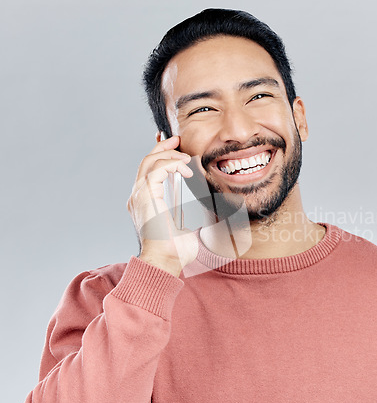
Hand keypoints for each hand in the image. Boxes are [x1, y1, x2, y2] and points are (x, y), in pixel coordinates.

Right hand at [127, 135, 198, 276]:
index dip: (160, 156)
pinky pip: (155, 169)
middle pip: (146, 162)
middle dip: (162, 147)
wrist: (165, 262)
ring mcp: (139, 196)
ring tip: (186, 157)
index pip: (149, 172)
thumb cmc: (175, 252)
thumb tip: (211, 218)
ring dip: (168, 154)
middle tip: (178, 139)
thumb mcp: (188, 230)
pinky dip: (171, 164)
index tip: (175, 147)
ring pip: (148, 162)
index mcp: (146, 203)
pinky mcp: (145, 196)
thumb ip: (193, 220)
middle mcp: (139, 197)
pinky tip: (185, 169)